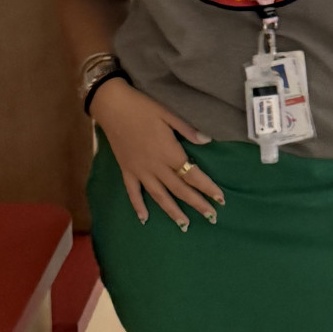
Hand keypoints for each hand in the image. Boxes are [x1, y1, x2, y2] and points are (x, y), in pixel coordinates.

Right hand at [89, 78, 223, 228]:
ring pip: (159, 196)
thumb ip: (188, 130)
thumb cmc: (142, 107)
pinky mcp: (126, 170)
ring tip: (185, 226)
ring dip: (173, 212)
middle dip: (197, 204)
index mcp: (169, 153)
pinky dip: (138, 207)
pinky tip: (144, 220)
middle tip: (212, 218)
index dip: (208, 188)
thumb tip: (207, 141)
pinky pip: (133, 192)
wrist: (111, 106)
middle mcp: (156, 167)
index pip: (193, 175)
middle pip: (180, 190)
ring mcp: (140, 171)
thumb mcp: (168, 114)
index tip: (220, 199)